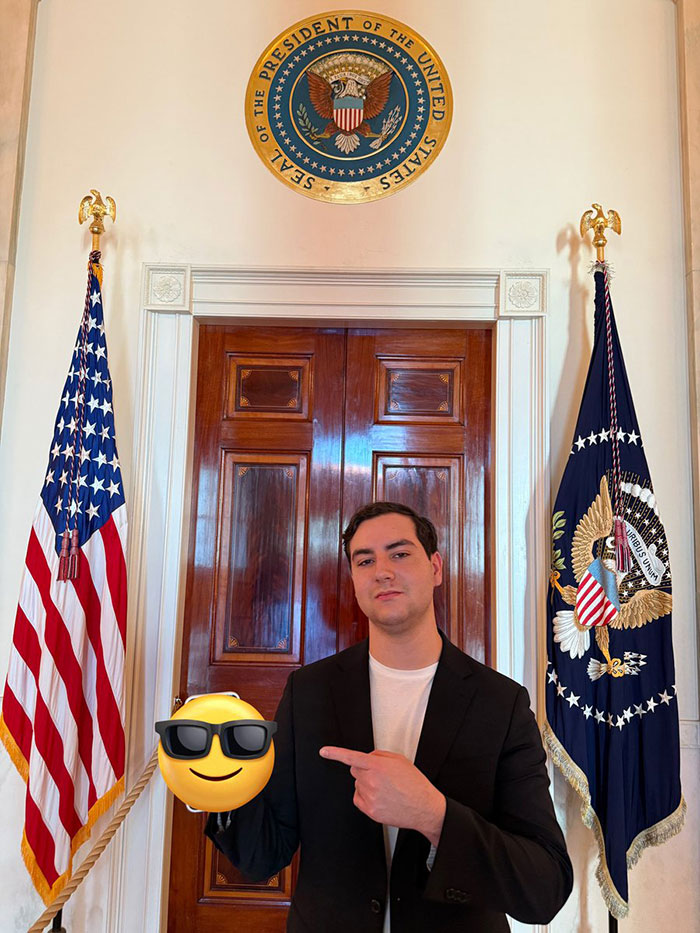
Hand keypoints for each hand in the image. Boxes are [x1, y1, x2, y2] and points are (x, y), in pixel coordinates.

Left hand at [319, 746, 445, 844]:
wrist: (423, 807)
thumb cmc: (414, 783)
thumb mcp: (400, 760)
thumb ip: (379, 756)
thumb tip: (367, 758)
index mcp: (378, 766)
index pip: (351, 757)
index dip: (335, 754)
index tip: (324, 752)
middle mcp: (371, 781)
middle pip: (355, 770)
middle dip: (364, 770)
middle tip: (381, 776)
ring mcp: (370, 797)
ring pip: (358, 784)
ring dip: (367, 784)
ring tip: (386, 789)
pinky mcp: (370, 811)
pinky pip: (358, 798)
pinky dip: (365, 796)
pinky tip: (380, 797)